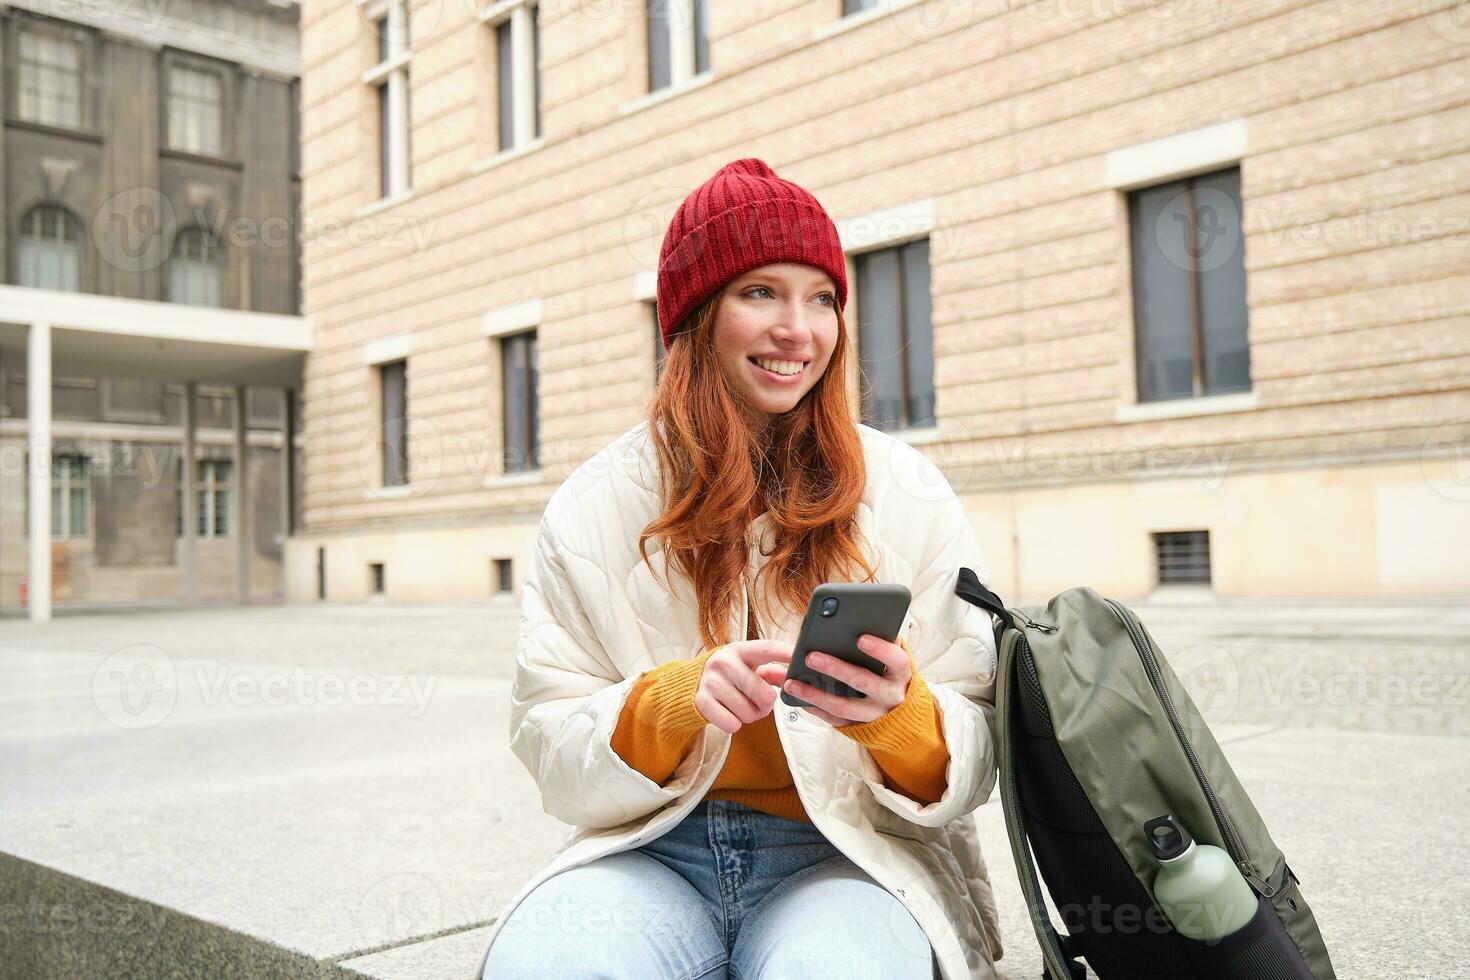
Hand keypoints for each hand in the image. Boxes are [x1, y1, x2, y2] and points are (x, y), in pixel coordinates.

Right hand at [695, 639, 793, 734]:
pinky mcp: (702, 702)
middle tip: (760, 702)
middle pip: (763, 693)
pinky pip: (733, 725)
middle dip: (767, 704)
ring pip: (748, 713)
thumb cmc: (729, 675)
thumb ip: (772, 671)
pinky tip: (727, 712)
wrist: (690, 684)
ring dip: (750, 715)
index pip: (767, 648)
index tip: (802, 659)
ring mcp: (711, 682)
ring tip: (740, 705)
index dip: (786, 653)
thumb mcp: (747, 666)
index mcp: (739, 650)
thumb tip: (790, 676)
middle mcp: (723, 662)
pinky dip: (734, 723)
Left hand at [765, 634, 910, 727]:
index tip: (860, 638)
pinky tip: (795, 697)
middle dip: (836, 669)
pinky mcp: (857, 726)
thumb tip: (854, 618)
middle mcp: (889, 695)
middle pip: (863, 682)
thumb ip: (878, 639)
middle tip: (811, 656)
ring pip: (843, 706)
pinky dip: (813, 707)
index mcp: (900, 673)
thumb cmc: (889, 673)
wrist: (901, 714)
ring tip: (792, 682)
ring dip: (815, 694)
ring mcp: (873, 714)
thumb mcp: (891, 658)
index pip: (896, 660)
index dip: (880, 650)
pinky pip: (832, 718)